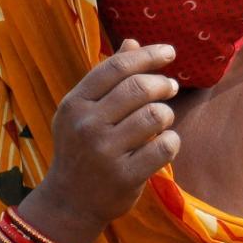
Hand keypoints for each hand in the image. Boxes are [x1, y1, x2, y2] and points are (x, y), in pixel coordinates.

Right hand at [30, 39, 179, 242]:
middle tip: (170, 88)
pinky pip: (165, 146)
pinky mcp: (125, 176)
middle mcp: (86, 125)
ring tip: (161, 121)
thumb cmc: (82, 148)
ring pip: (156, 116)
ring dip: (167, 115)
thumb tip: (132, 41)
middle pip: (139, 88)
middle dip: (162, 84)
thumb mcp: (84, 111)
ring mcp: (105, 152)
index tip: (169, 52)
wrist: (70, 201)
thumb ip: (108, 77)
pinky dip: (171, 142)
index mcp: (75, 104)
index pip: (116, 68)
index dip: (148, 55)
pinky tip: (163, 144)